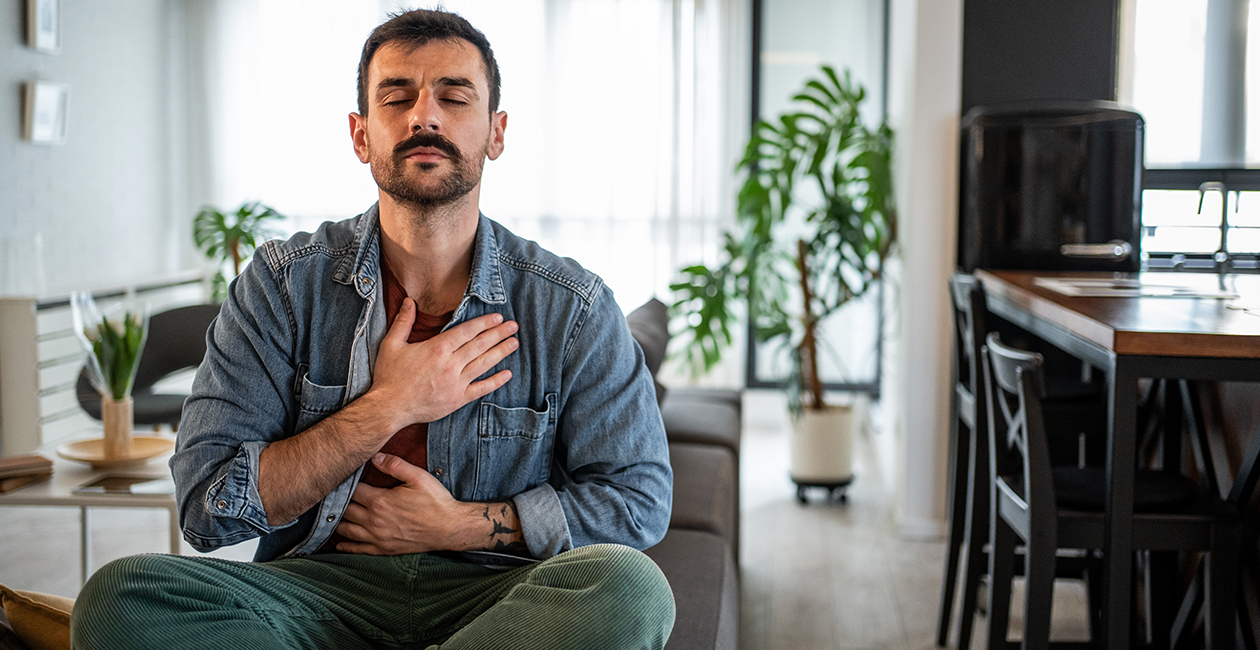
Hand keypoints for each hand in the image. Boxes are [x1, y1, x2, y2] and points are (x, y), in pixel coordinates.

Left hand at [335, 453, 467, 554]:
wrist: (449, 528)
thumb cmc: (435, 502)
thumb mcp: (418, 477)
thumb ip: (394, 465)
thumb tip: (375, 456)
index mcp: (380, 502)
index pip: (352, 491)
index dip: (345, 483)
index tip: (341, 478)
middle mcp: (374, 521)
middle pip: (345, 511)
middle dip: (338, 502)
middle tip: (332, 495)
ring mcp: (377, 537)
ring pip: (347, 530)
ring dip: (337, 522)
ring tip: (332, 515)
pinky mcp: (384, 549)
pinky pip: (358, 549)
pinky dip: (346, 546)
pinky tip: (339, 543)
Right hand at [371, 299, 517, 428]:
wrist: (389, 408)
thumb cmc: (389, 377)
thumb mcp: (391, 344)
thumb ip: (403, 322)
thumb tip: (409, 300)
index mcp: (437, 348)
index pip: (467, 331)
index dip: (484, 323)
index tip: (498, 317)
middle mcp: (450, 364)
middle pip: (480, 345)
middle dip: (498, 333)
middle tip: (513, 326)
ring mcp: (456, 383)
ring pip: (484, 364)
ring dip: (501, 352)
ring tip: (514, 343)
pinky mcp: (458, 400)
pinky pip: (481, 389)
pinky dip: (495, 381)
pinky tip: (507, 374)